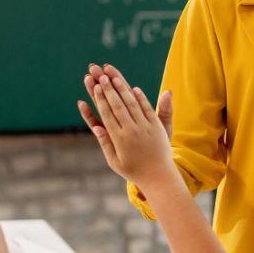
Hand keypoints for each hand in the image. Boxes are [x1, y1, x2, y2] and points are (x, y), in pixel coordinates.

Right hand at [77, 72, 175, 187]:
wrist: (158, 177)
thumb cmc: (133, 170)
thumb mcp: (114, 161)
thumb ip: (106, 143)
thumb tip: (96, 127)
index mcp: (119, 139)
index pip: (107, 114)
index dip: (101, 99)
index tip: (95, 87)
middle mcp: (132, 131)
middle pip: (118, 105)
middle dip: (108, 89)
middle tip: (101, 76)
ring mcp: (145, 127)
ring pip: (132, 104)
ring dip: (122, 89)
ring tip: (114, 77)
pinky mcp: (157, 127)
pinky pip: (148, 109)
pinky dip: (141, 98)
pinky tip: (134, 89)